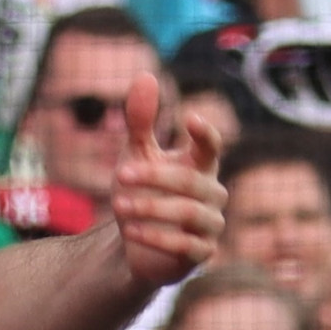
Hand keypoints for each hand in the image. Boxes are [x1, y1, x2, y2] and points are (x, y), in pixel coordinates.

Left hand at [108, 76, 226, 290]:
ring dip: (151, 207)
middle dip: (155, 177)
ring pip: (189, 213)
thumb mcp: (136, 155)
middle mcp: (212, 194)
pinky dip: (157, 237)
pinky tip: (130, 231)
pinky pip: (186, 246)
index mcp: (201, 166)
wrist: (136, 246)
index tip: (189, 118)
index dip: (205, 133)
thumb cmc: (142, 192)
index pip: (212, 146)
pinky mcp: (200, 254)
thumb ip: (141, 121)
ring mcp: (210, 225)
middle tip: (120, 174)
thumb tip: (145, 75)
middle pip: (192, 181)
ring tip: (118, 204)